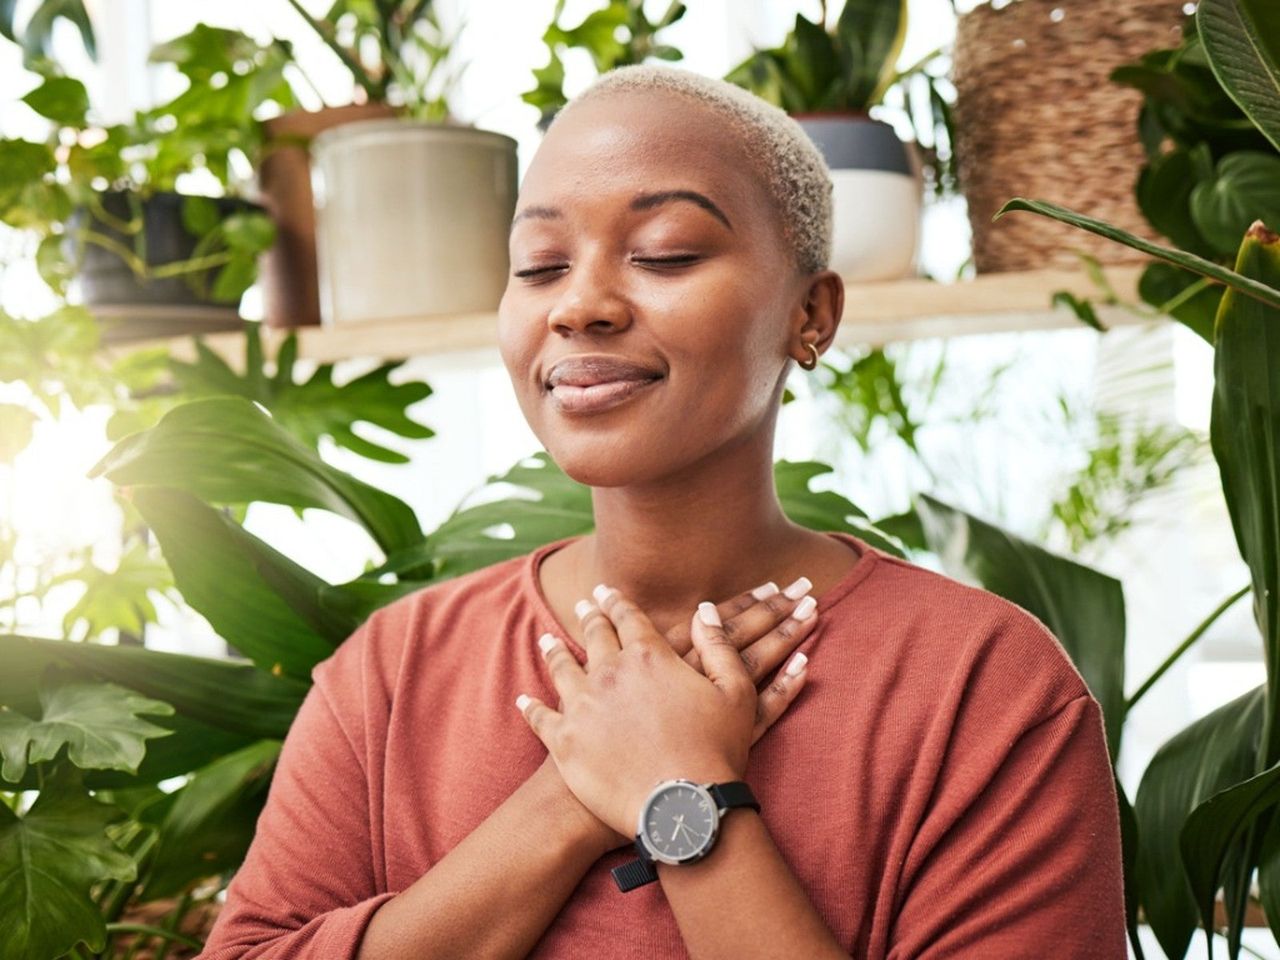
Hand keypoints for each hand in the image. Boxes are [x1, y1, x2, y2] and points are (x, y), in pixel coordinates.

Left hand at [516, 584, 816, 840]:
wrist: (682, 809)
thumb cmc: (716, 752)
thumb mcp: (735, 692)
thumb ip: (719, 645)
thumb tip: (704, 609)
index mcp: (648, 656)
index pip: (628, 618)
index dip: (617, 602)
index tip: (607, 592)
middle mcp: (609, 672)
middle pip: (594, 636)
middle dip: (589, 617)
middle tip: (583, 606)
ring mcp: (582, 706)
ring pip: (562, 669)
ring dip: (555, 652)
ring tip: (547, 642)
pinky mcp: (564, 742)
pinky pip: (540, 717)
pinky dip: (531, 708)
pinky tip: (524, 701)